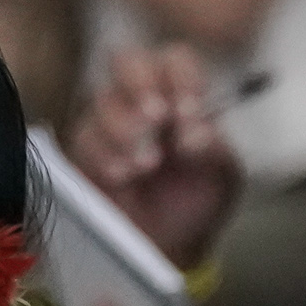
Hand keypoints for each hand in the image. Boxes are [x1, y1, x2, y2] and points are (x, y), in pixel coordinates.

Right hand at [67, 42, 244, 266]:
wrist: (166, 246)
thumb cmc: (196, 203)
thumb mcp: (221, 176)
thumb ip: (212, 149)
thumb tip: (191, 131)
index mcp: (181, 96)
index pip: (174, 60)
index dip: (180, 77)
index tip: (189, 113)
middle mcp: (141, 101)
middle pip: (127, 61)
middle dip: (140, 86)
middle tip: (156, 121)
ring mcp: (108, 124)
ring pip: (102, 102)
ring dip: (125, 130)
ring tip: (146, 165)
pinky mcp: (84, 153)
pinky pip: (83, 138)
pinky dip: (105, 156)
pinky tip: (123, 177)